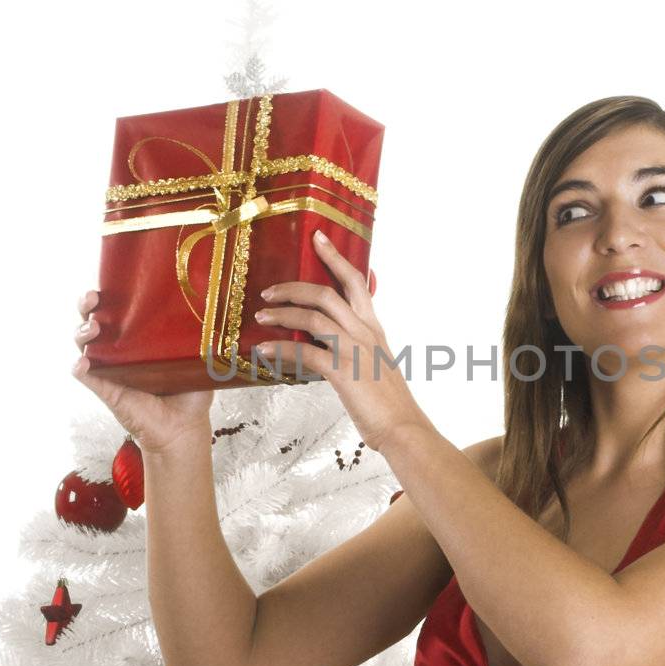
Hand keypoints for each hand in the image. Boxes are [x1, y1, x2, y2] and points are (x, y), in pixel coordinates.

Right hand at [71, 289, 213, 452]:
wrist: (184, 426)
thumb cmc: (191, 392)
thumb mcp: (199, 357)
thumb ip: (203, 336)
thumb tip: (217, 309)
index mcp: (139, 338)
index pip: (118, 310)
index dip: (108, 295)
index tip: (108, 284)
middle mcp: (120, 350)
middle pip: (93, 320)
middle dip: (87, 305)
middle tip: (92, 299)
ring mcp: (109, 369)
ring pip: (83, 344)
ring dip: (81, 332)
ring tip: (93, 329)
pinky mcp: (105, 389)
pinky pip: (84, 375)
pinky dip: (79, 366)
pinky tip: (83, 362)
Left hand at [249, 229, 428, 452]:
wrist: (403, 428)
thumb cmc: (389, 402)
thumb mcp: (377, 364)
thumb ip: (358, 348)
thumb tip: (332, 344)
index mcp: (373, 328)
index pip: (356, 282)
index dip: (335, 257)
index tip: (318, 238)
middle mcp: (365, 332)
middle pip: (327, 293)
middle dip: (294, 287)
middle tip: (269, 290)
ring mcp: (354, 350)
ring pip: (313, 318)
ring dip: (282, 314)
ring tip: (260, 317)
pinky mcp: (343, 371)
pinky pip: (305, 352)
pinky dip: (281, 349)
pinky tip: (264, 351)